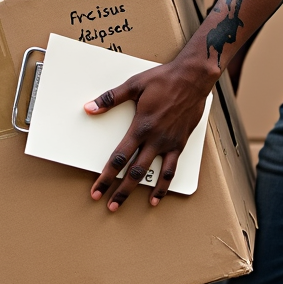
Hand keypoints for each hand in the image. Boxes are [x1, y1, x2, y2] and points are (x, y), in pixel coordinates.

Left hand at [84, 56, 215, 210]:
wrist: (192, 79)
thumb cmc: (163, 79)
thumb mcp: (134, 85)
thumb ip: (111, 98)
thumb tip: (90, 107)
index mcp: (141, 126)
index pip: (119, 157)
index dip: (106, 176)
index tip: (97, 189)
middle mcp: (155, 139)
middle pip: (134, 172)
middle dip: (119, 190)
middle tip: (109, 204)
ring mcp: (169, 143)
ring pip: (151, 174)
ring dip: (138, 191)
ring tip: (127, 204)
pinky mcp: (180, 143)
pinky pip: (171, 169)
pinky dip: (163, 185)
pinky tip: (157, 196)